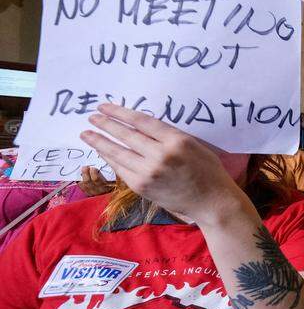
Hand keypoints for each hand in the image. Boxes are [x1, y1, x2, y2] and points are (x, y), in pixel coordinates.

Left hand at [79, 104, 244, 224]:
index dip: (120, 113)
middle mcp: (160, 155)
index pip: (141, 121)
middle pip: (126, 135)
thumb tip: (141, 127)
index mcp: (176, 141)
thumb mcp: (194, 145)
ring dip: (99, 142)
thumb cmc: (207, 171)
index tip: (105, 106)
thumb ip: (169, 136)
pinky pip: (121, 169)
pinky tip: (103, 152)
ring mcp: (149, 172)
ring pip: (118, 153)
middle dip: (105, 125)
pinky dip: (110, 159)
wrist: (212, 202)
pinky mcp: (142, 187)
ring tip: (86, 134)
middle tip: (92, 117)